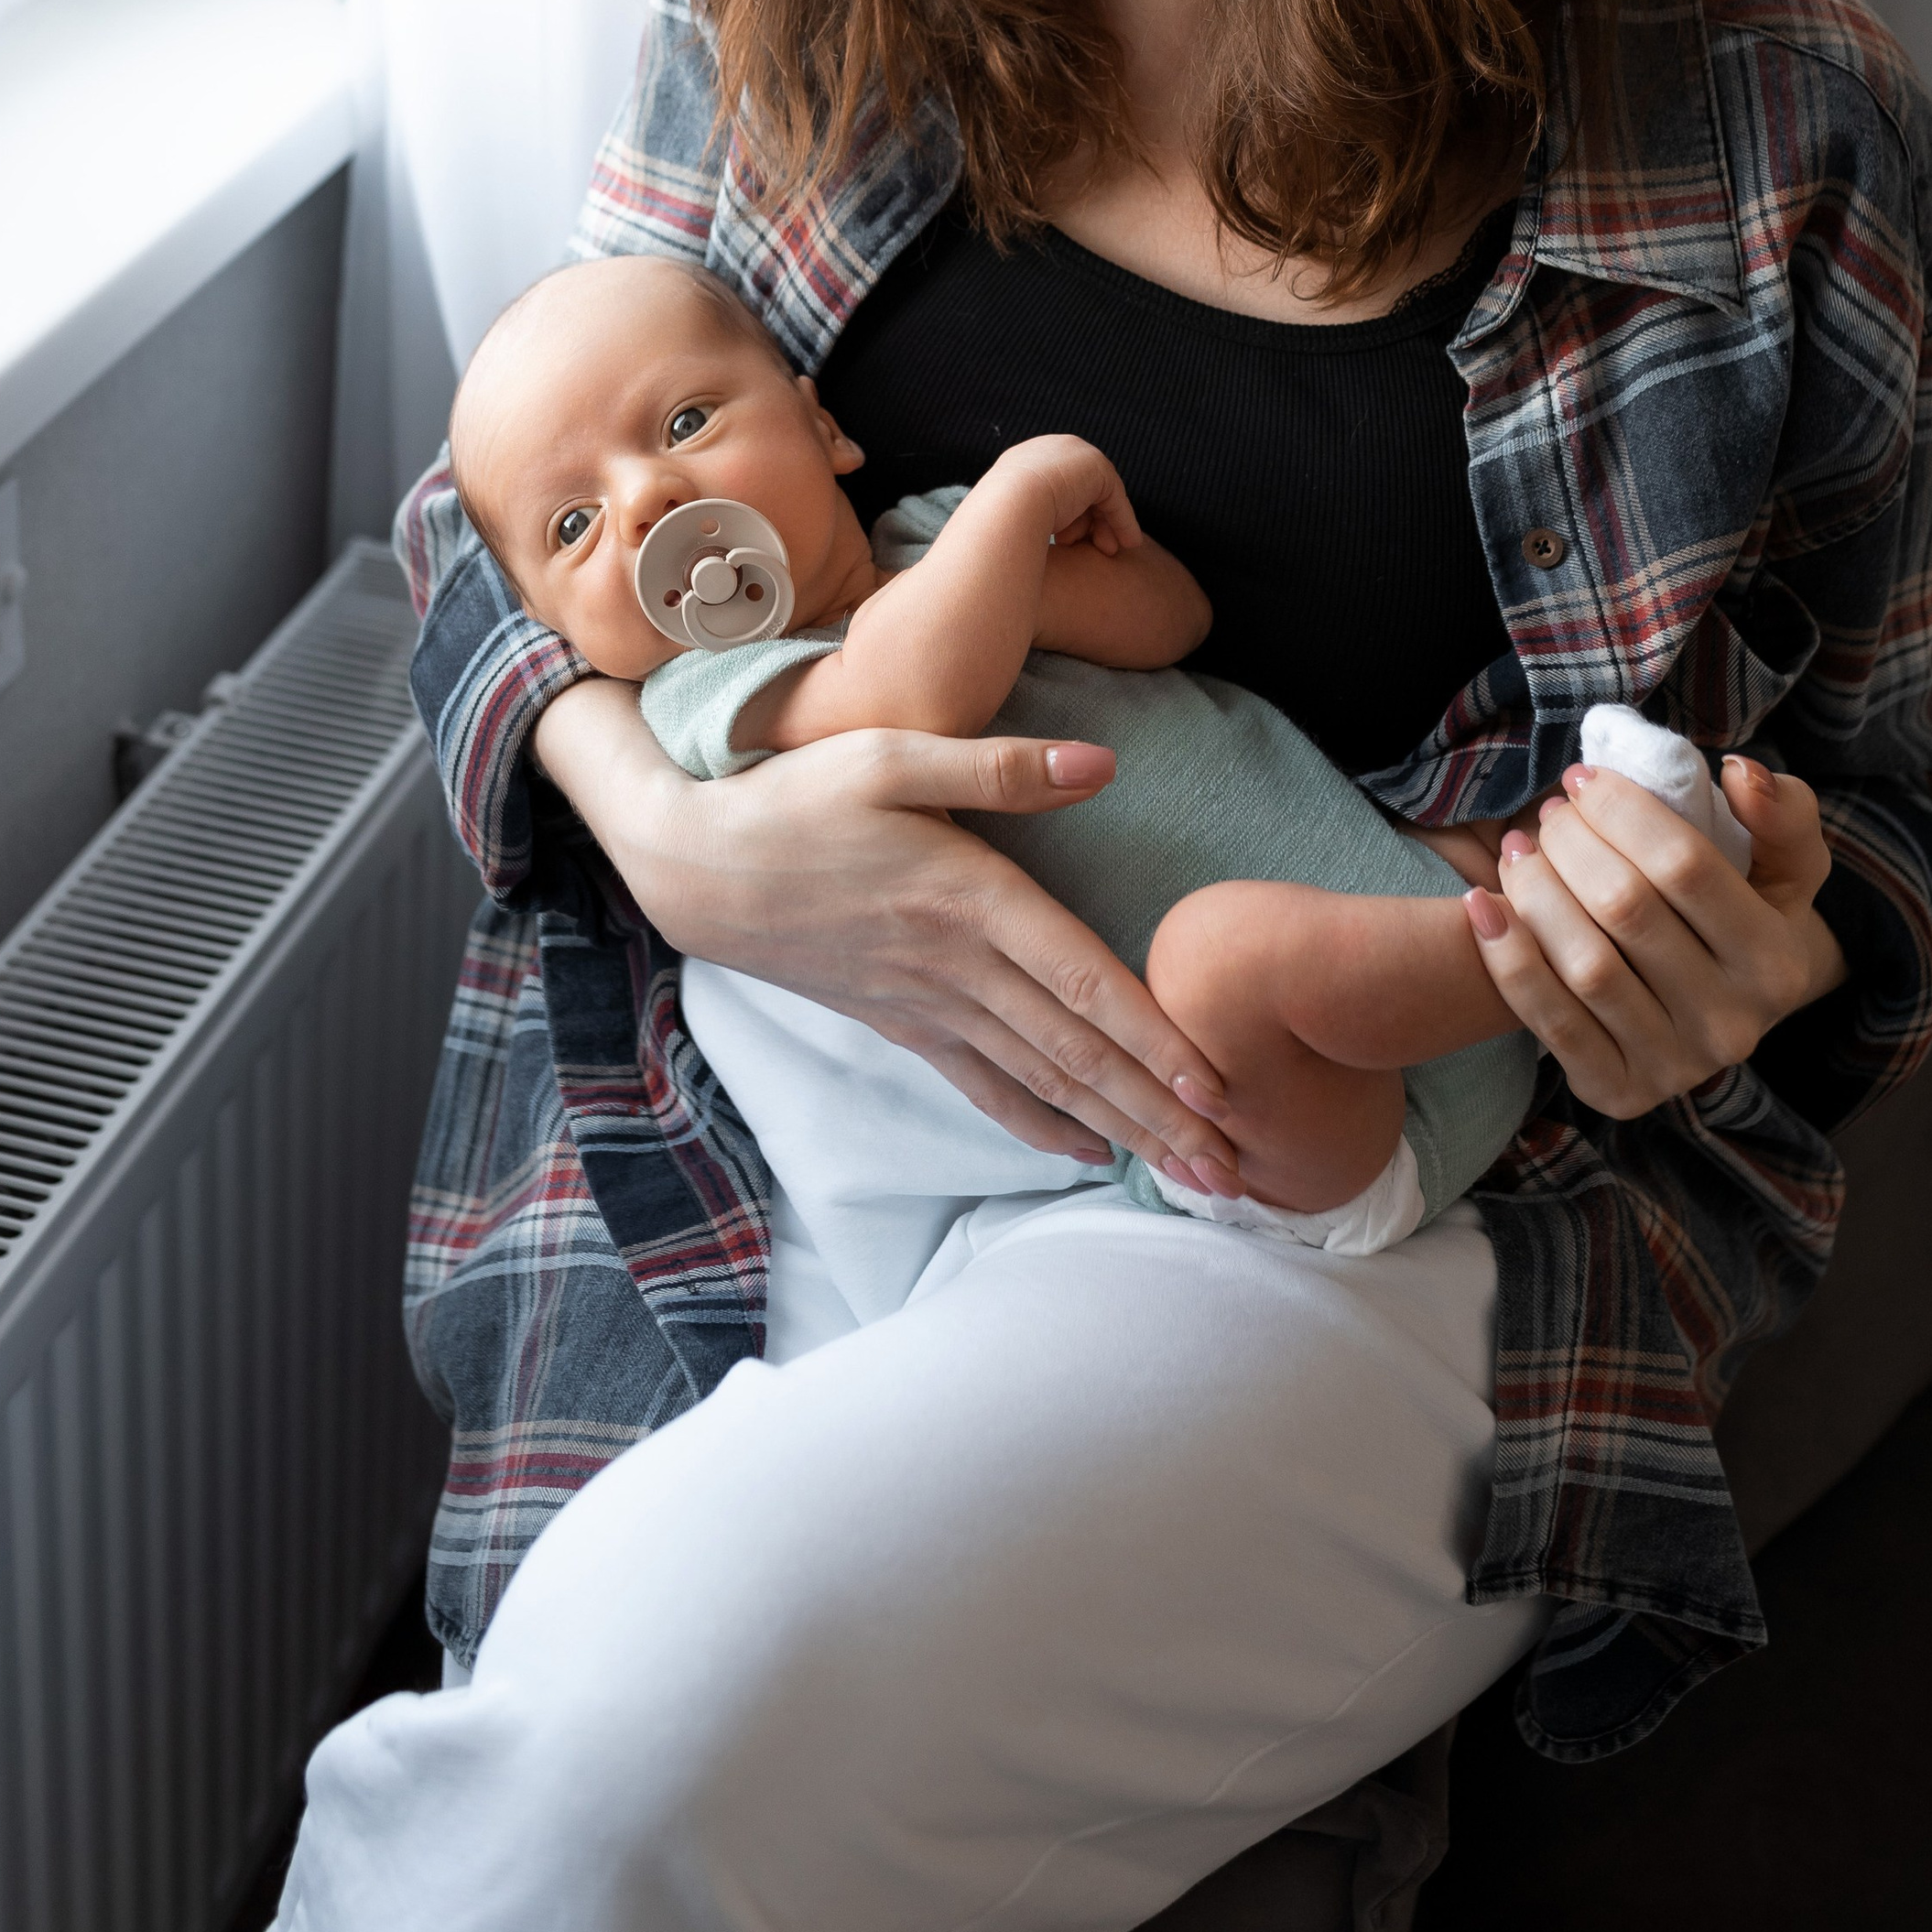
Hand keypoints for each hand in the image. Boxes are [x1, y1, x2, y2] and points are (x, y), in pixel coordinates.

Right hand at [534, 681, 1242, 1188]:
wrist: (695, 864)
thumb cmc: (795, 795)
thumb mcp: (890, 755)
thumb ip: (1001, 766)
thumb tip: (1104, 763)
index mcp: (968, 898)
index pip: (1081, 982)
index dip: (1154, 1037)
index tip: (1217, 1088)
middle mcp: (956, 967)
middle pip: (1077, 1053)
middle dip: (1162, 1115)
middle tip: (1236, 1172)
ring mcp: (928, 1005)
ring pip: (1043, 1081)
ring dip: (1122, 1130)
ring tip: (1190, 1176)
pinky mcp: (903, 1023)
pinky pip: (985, 1085)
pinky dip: (1041, 1124)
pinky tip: (1089, 1153)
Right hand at [996, 434, 1141, 558]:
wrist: (1007, 507)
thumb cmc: (1002, 523)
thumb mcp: (1013, 518)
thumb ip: (1029, 517)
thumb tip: (1042, 533)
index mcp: (1024, 460)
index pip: (1059, 485)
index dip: (1070, 515)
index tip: (1073, 542)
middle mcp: (1050, 449)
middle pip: (1082, 488)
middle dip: (1092, 521)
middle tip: (1100, 550)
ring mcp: (1074, 454)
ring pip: (1099, 494)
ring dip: (1107, 525)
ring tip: (1109, 551)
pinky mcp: (1096, 467)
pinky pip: (1114, 497)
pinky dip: (1123, 521)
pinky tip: (1129, 543)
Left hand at [1462, 753, 1844, 1120]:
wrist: (1728, 1010)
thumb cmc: (1748, 914)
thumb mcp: (1786, 864)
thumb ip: (1780, 813)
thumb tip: (1737, 774)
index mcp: (1775, 962)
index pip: (1686, 866)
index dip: (1622, 812)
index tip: (1582, 778)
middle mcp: (1731, 1023)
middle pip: (1626, 910)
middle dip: (1572, 844)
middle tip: (1550, 814)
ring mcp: (1673, 1066)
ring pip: (1584, 965)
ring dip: (1535, 892)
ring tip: (1518, 849)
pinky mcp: (1617, 1090)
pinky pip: (1548, 1019)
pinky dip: (1506, 958)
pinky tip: (1480, 906)